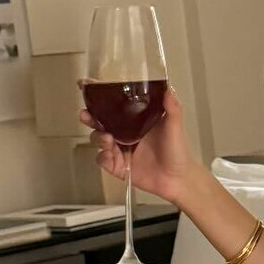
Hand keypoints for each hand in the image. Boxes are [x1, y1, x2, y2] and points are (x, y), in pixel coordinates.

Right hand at [78, 82, 195, 208]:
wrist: (178, 179)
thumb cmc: (177, 151)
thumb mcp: (175, 126)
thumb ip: (172, 108)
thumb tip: (169, 89)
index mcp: (134, 120)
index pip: (112, 104)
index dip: (97, 95)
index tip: (84, 85)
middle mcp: (124, 133)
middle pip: (99, 122)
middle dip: (89, 117)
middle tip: (86, 114)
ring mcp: (120, 150)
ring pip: (98, 140)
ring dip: (97, 137)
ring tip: (106, 138)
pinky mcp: (118, 166)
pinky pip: (103, 160)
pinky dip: (103, 157)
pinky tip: (110, 155)